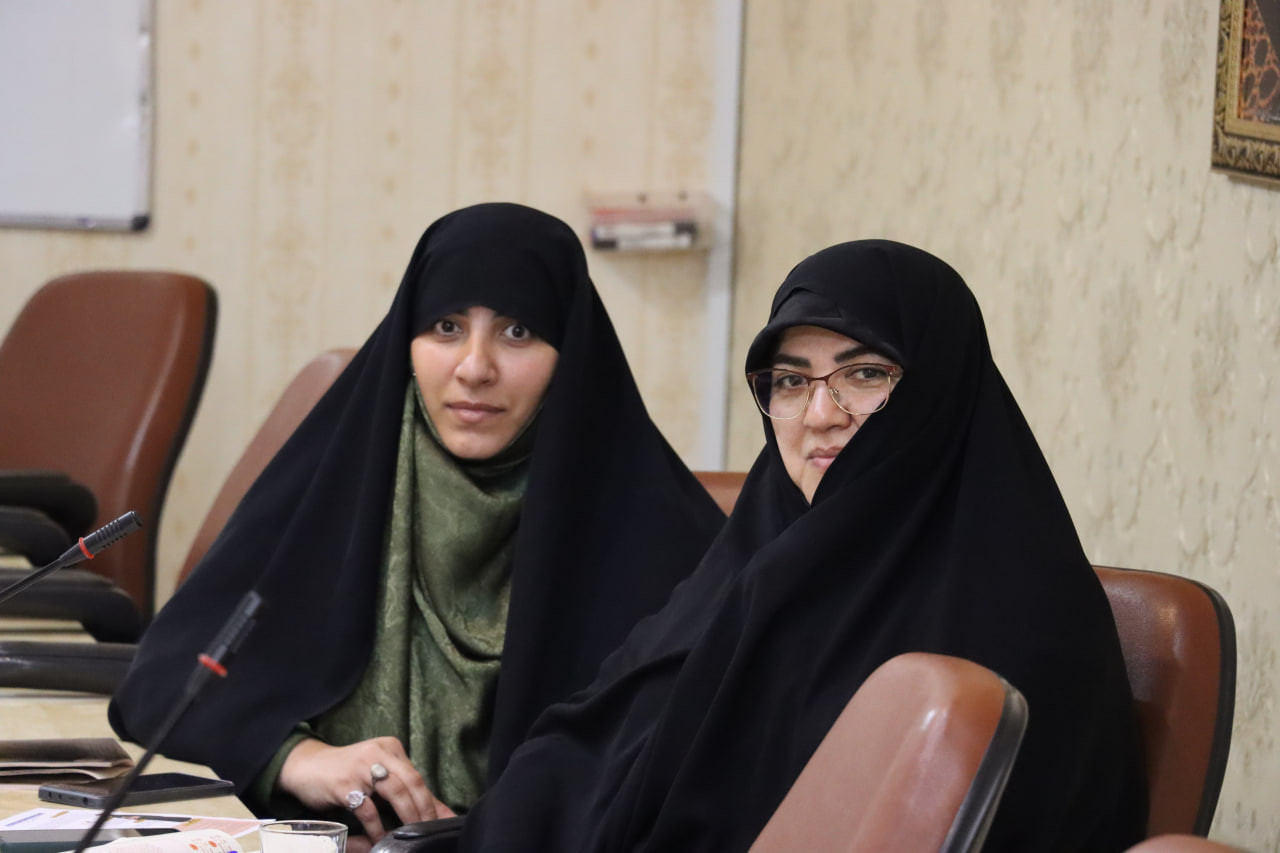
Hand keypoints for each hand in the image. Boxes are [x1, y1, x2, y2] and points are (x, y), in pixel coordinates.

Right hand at [277, 737, 455, 841]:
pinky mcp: (344, 784)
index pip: (417, 777)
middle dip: (424, 810)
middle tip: (429, 829)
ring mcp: (361, 767)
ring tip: (412, 833)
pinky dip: (377, 826)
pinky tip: (381, 838)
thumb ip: (406, 790)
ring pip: (396, 792)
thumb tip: (442, 812)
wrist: (305, 766)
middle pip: (412, 782)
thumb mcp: (378, 775)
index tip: (443, 821)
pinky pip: (367, 809)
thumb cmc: (347, 772)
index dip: (432, 802)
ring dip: (407, 816)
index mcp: (390, 748)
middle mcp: (379, 753)